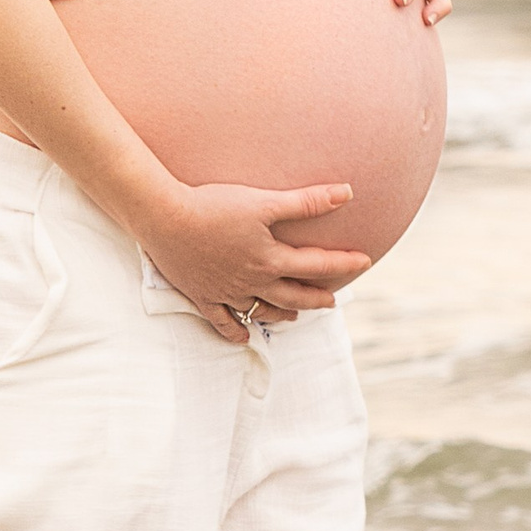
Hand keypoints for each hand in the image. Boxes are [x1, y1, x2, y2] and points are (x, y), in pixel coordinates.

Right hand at [140, 179, 371, 344]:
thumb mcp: (264, 202)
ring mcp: (226, 293)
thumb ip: (307, 202)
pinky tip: (243, 336)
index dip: (344, 262)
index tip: (365, 261)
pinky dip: (235, 331)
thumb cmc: (213, 206)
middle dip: (316, 297)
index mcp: (270, 259)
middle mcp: (252, 282)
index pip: (316, 264)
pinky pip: (222, 321)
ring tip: (295, 315)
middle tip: (333, 301)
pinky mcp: (202, 295)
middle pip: (293, 295)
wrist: (164, 218)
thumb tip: (348, 193)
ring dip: (282, 313)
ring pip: (261, 310)